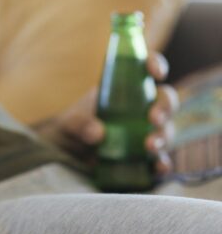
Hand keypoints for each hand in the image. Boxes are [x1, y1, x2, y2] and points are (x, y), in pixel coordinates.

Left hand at [33, 52, 178, 174]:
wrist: (67, 154)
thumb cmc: (73, 126)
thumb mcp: (70, 122)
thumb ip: (81, 123)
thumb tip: (98, 133)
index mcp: (126, 88)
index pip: (147, 69)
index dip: (156, 65)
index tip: (156, 73)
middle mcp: (142, 108)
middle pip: (165, 101)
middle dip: (164, 108)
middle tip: (153, 118)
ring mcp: (147, 132)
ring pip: (166, 130)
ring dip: (163, 137)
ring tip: (149, 146)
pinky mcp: (145, 157)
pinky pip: (160, 159)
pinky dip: (162, 164)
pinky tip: (159, 167)